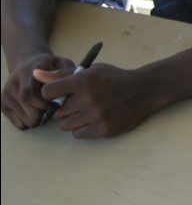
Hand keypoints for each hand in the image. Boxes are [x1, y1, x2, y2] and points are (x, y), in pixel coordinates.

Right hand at [1, 53, 73, 128]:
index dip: (44, 104)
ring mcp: (6, 96)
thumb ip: (66, 73)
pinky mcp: (3, 106)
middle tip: (54, 106)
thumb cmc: (49, 66)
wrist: (26, 64)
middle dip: (45, 113)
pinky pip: (20, 124)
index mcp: (26, 74)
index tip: (56, 102)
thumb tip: (69, 86)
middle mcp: (12, 85)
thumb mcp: (60, 63)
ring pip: (26, 121)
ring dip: (39, 118)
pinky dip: (31, 121)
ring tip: (45, 106)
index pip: (29, 95)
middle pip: (29, 112)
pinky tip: (36, 110)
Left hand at [33, 63, 153, 137]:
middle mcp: (89, 98)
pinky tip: (92, 118)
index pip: (48, 92)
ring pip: (66, 125)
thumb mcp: (91, 70)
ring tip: (85, 111)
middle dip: (62, 108)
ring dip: (72, 119)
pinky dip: (82, 128)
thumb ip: (62, 74)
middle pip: (57, 112)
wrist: (143, 91)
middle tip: (76, 102)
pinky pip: (78, 134)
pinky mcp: (103, 129)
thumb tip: (35, 75)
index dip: (50, 93)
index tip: (58, 93)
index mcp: (84, 80)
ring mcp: (97, 116)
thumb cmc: (114, 78)